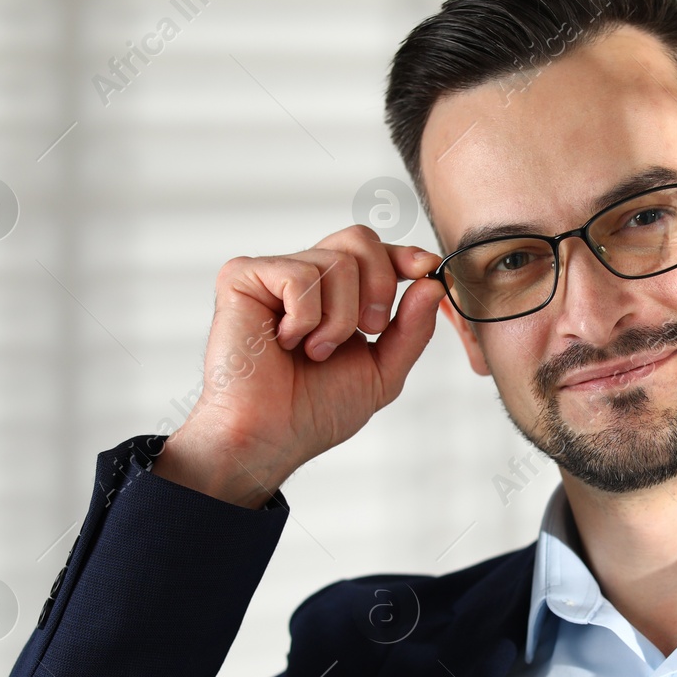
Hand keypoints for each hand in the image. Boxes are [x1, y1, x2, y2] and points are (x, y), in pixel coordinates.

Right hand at [152, 226, 444, 506]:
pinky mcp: (242, 277)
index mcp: (333, 294)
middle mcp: (302, 277)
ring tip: (315, 352)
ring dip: (340, 319)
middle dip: (379, 286)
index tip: (427, 269)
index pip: (373, 252)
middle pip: (359, 239)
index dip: (403, 255)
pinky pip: (300, 275)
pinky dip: (305, 318)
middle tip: (368, 330)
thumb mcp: (383, 370)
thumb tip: (434, 283)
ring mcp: (271, 274)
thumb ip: (412, 329)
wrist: (271, 437)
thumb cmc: (315, 411)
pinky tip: (286, 342)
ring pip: (337, 261)